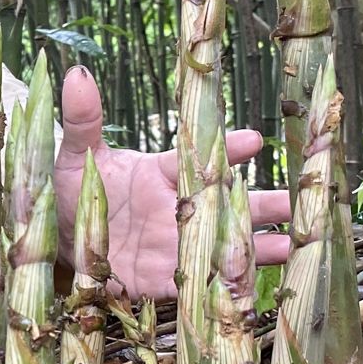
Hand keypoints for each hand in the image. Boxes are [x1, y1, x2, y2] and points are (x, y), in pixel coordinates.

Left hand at [54, 64, 290, 301]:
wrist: (62, 240)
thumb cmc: (75, 190)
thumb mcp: (76, 156)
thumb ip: (83, 120)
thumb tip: (76, 74)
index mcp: (162, 173)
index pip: (198, 159)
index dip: (226, 149)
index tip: (253, 140)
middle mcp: (179, 208)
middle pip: (229, 204)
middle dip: (266, 203)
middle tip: (300, 199)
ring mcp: (177, 245)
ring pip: (226, 245)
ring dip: (260, 246)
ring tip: (295, 245)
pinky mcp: (167, 281)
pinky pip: (203, 286)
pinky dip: (228, 288)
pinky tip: (253, 289)